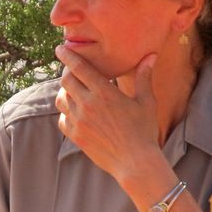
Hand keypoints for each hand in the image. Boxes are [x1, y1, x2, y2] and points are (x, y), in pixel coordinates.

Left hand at [54, 44, 158, 179]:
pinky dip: (67, 113)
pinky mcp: (76, 136)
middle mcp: (87, 105)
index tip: (60, 48)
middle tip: (72, 71)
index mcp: (103, 92)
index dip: (67, 55)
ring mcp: (79, 122)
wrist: (135, 163)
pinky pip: (63, 120)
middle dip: (67, 72)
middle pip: (65, 80)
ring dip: (65, 92)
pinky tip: (76, 113)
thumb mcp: (146, 102)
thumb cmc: (144, 131)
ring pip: (61, 99)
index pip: (78, 67)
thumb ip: (144, 77)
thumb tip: (151, 55)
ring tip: (74, 91)